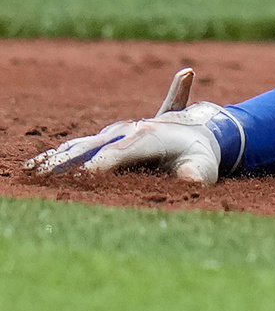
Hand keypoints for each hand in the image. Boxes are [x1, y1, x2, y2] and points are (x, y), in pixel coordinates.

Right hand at [24, 68, 226, 183]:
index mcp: (146, 136)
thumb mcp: (203, 165)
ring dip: (56, 160)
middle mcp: (125, 131)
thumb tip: (192, 181)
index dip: (97, 166)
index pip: (115, 154)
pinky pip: (78, 146)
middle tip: (43, 178)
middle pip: (89, 148)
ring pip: (79, 146)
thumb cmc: (200, 154)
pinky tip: (36, 167)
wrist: (200, 130)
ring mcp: (114, 134)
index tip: (81, 177)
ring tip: (34, 174)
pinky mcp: (107, 139)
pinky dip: (57, 156)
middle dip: (67, 163)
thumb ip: (195, 172)